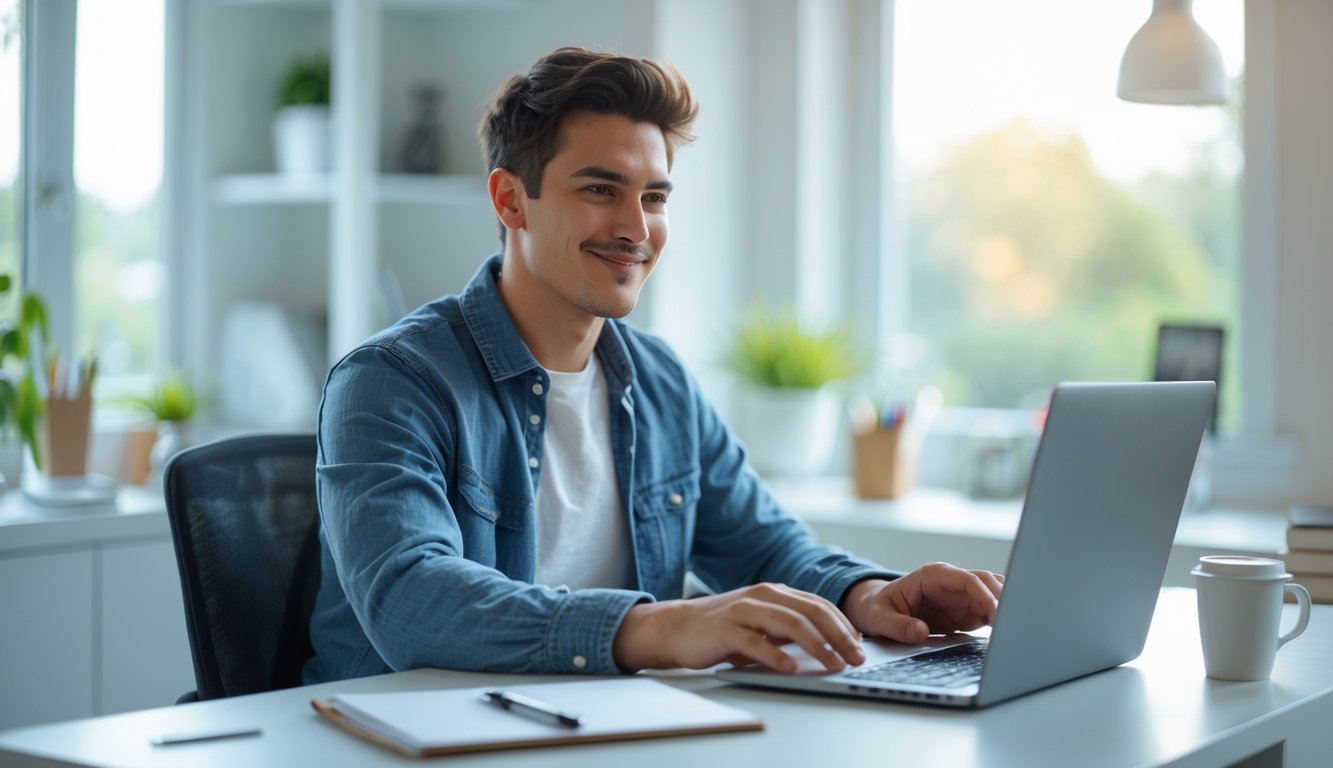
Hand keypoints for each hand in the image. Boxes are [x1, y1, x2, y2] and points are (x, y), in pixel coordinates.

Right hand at [612, 583, 866, 673]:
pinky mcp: (726, 629)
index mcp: (775, 593)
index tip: (860, 646)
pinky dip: (776, 654)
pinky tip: (791, 667)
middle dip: (839, 635)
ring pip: (789, 622)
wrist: (675, 627)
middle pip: (811, 612)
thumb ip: (790, 628)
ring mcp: (744, 610)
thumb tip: (831, 642)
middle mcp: (762, 596)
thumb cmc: (721, 628)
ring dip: (817, 644)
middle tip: (856, 657)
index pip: (819, 605)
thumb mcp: (761, 623)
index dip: (843, 625)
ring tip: (833, 663)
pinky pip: (756, 641)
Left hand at [840, 563, 1004, 643]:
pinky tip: (1010, 633)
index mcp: (932, 575)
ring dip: (1007, 607)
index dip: (984, 594)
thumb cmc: (876, 609)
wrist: (877, 610)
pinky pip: (990, 611)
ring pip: (993, 594)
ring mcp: (960, 596)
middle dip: (1003, 598)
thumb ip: (898, 625)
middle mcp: (950, 582)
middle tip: (1016, 622)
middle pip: (987, 582)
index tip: (997, 612)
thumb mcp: (879, 618)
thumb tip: (920, 633)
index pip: (967, 579)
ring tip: (1020, 626)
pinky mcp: (965, 611)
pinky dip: (1002, 619)